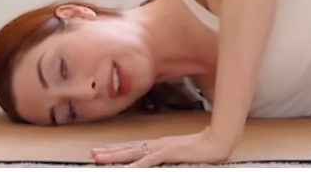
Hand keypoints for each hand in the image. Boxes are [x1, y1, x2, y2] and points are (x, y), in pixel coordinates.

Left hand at [93, 129, 235, 166]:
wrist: (218, 141)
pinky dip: (137, 165)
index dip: (117, 149)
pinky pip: (149, 160)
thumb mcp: (182, 154)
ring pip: (133, 152)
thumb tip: (160, 159)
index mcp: (160, 144)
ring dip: (115, 156)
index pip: (134, 147)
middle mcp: (158, 144)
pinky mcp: (170, 152)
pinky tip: (126, 169)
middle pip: (129, 148)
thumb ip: (169, 156)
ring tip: (99, 158)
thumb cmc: (204, 148)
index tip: (102, 151)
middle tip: (92, 154)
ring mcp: (163, 147)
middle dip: (110, 152)